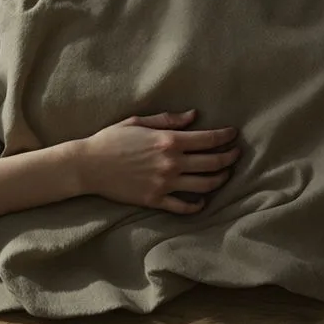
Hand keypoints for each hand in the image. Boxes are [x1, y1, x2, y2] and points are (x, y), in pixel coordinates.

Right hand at [74, 109, 240, 213]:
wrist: (87, 165)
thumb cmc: (110, 140)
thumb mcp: (137, 122)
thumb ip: (168, 120)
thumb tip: (194, 116)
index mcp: (168, 141)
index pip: (209, 140)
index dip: (226, 137)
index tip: (233, 135)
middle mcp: (171, 163)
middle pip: (213, 163)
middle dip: (230, 158)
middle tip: (236, 154)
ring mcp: (165, 183)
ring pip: (205, 185)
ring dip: (220, 179)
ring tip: (224, 174)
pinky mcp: (156, 199)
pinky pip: (184, 206)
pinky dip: (198, 205)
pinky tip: (202, 201)